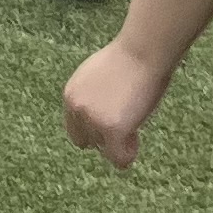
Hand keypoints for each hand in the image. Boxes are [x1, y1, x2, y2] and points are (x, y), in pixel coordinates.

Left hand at [62, 41, 168, 169]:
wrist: (141, 53)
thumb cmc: (127, 61)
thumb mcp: (97, 78)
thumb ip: (91, 98)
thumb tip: (100, 113)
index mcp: (71, 94)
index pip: (74, 127)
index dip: (94, 128)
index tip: (113, 118)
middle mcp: (76, 107)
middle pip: (85, 142)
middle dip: (103, 139)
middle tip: (124, 125)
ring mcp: (93, 119)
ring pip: (105, 151)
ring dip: (119, 143)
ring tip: (133, 123)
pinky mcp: (112, 129)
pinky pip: (119, 159)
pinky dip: (129, 154)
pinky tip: (136, 135)